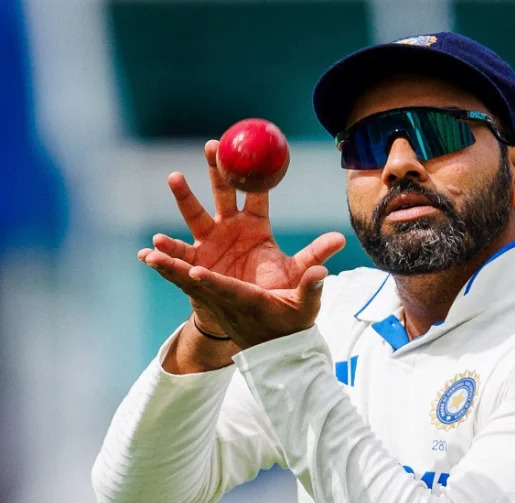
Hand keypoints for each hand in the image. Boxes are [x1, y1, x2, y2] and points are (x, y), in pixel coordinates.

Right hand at [139, 139, 345, 347]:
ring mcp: (209, 244)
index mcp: (257, 228)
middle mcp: (230, 229)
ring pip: (194, 216)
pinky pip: (177, 257)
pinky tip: (150, 250)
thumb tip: (341, 239)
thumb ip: (314, 258)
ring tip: (175, 177)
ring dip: (185, 197)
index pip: (256, 196)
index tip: (250, 152)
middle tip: (213, 145)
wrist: (258, 321)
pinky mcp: (195, 264)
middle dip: (216, 169)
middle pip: (222, 193)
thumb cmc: (279, 294)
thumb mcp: (299, 278)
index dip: (253, 175)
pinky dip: (164, 253)